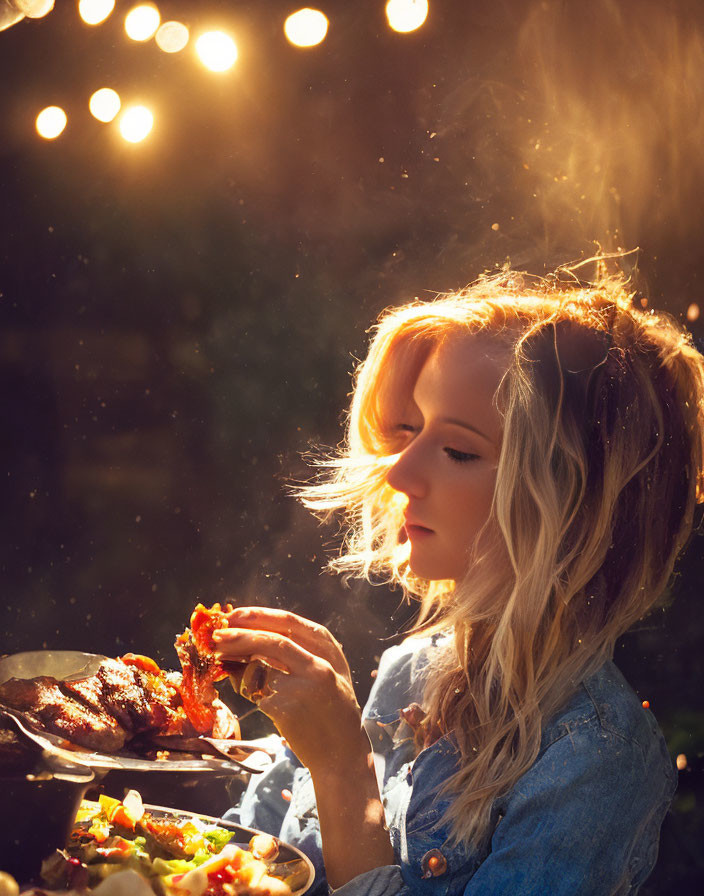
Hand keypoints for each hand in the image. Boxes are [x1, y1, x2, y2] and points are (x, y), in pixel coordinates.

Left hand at [212, 607, 362, 772]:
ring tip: (219, 655)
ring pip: (262, 664)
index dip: (258, 615)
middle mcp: (320, 664)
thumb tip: (248, 639)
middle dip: (240, 633)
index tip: (234, 614)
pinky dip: (247, 689)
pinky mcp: (290, 709)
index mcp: (329, 650)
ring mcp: (305, 686)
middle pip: (273, 639)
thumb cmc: (329, 709)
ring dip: (237, 657)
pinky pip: (259, 693)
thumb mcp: (325, 672)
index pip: (289, 622)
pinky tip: (245, 688)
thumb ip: (298, 653)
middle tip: (217, 633)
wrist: (342, 752)